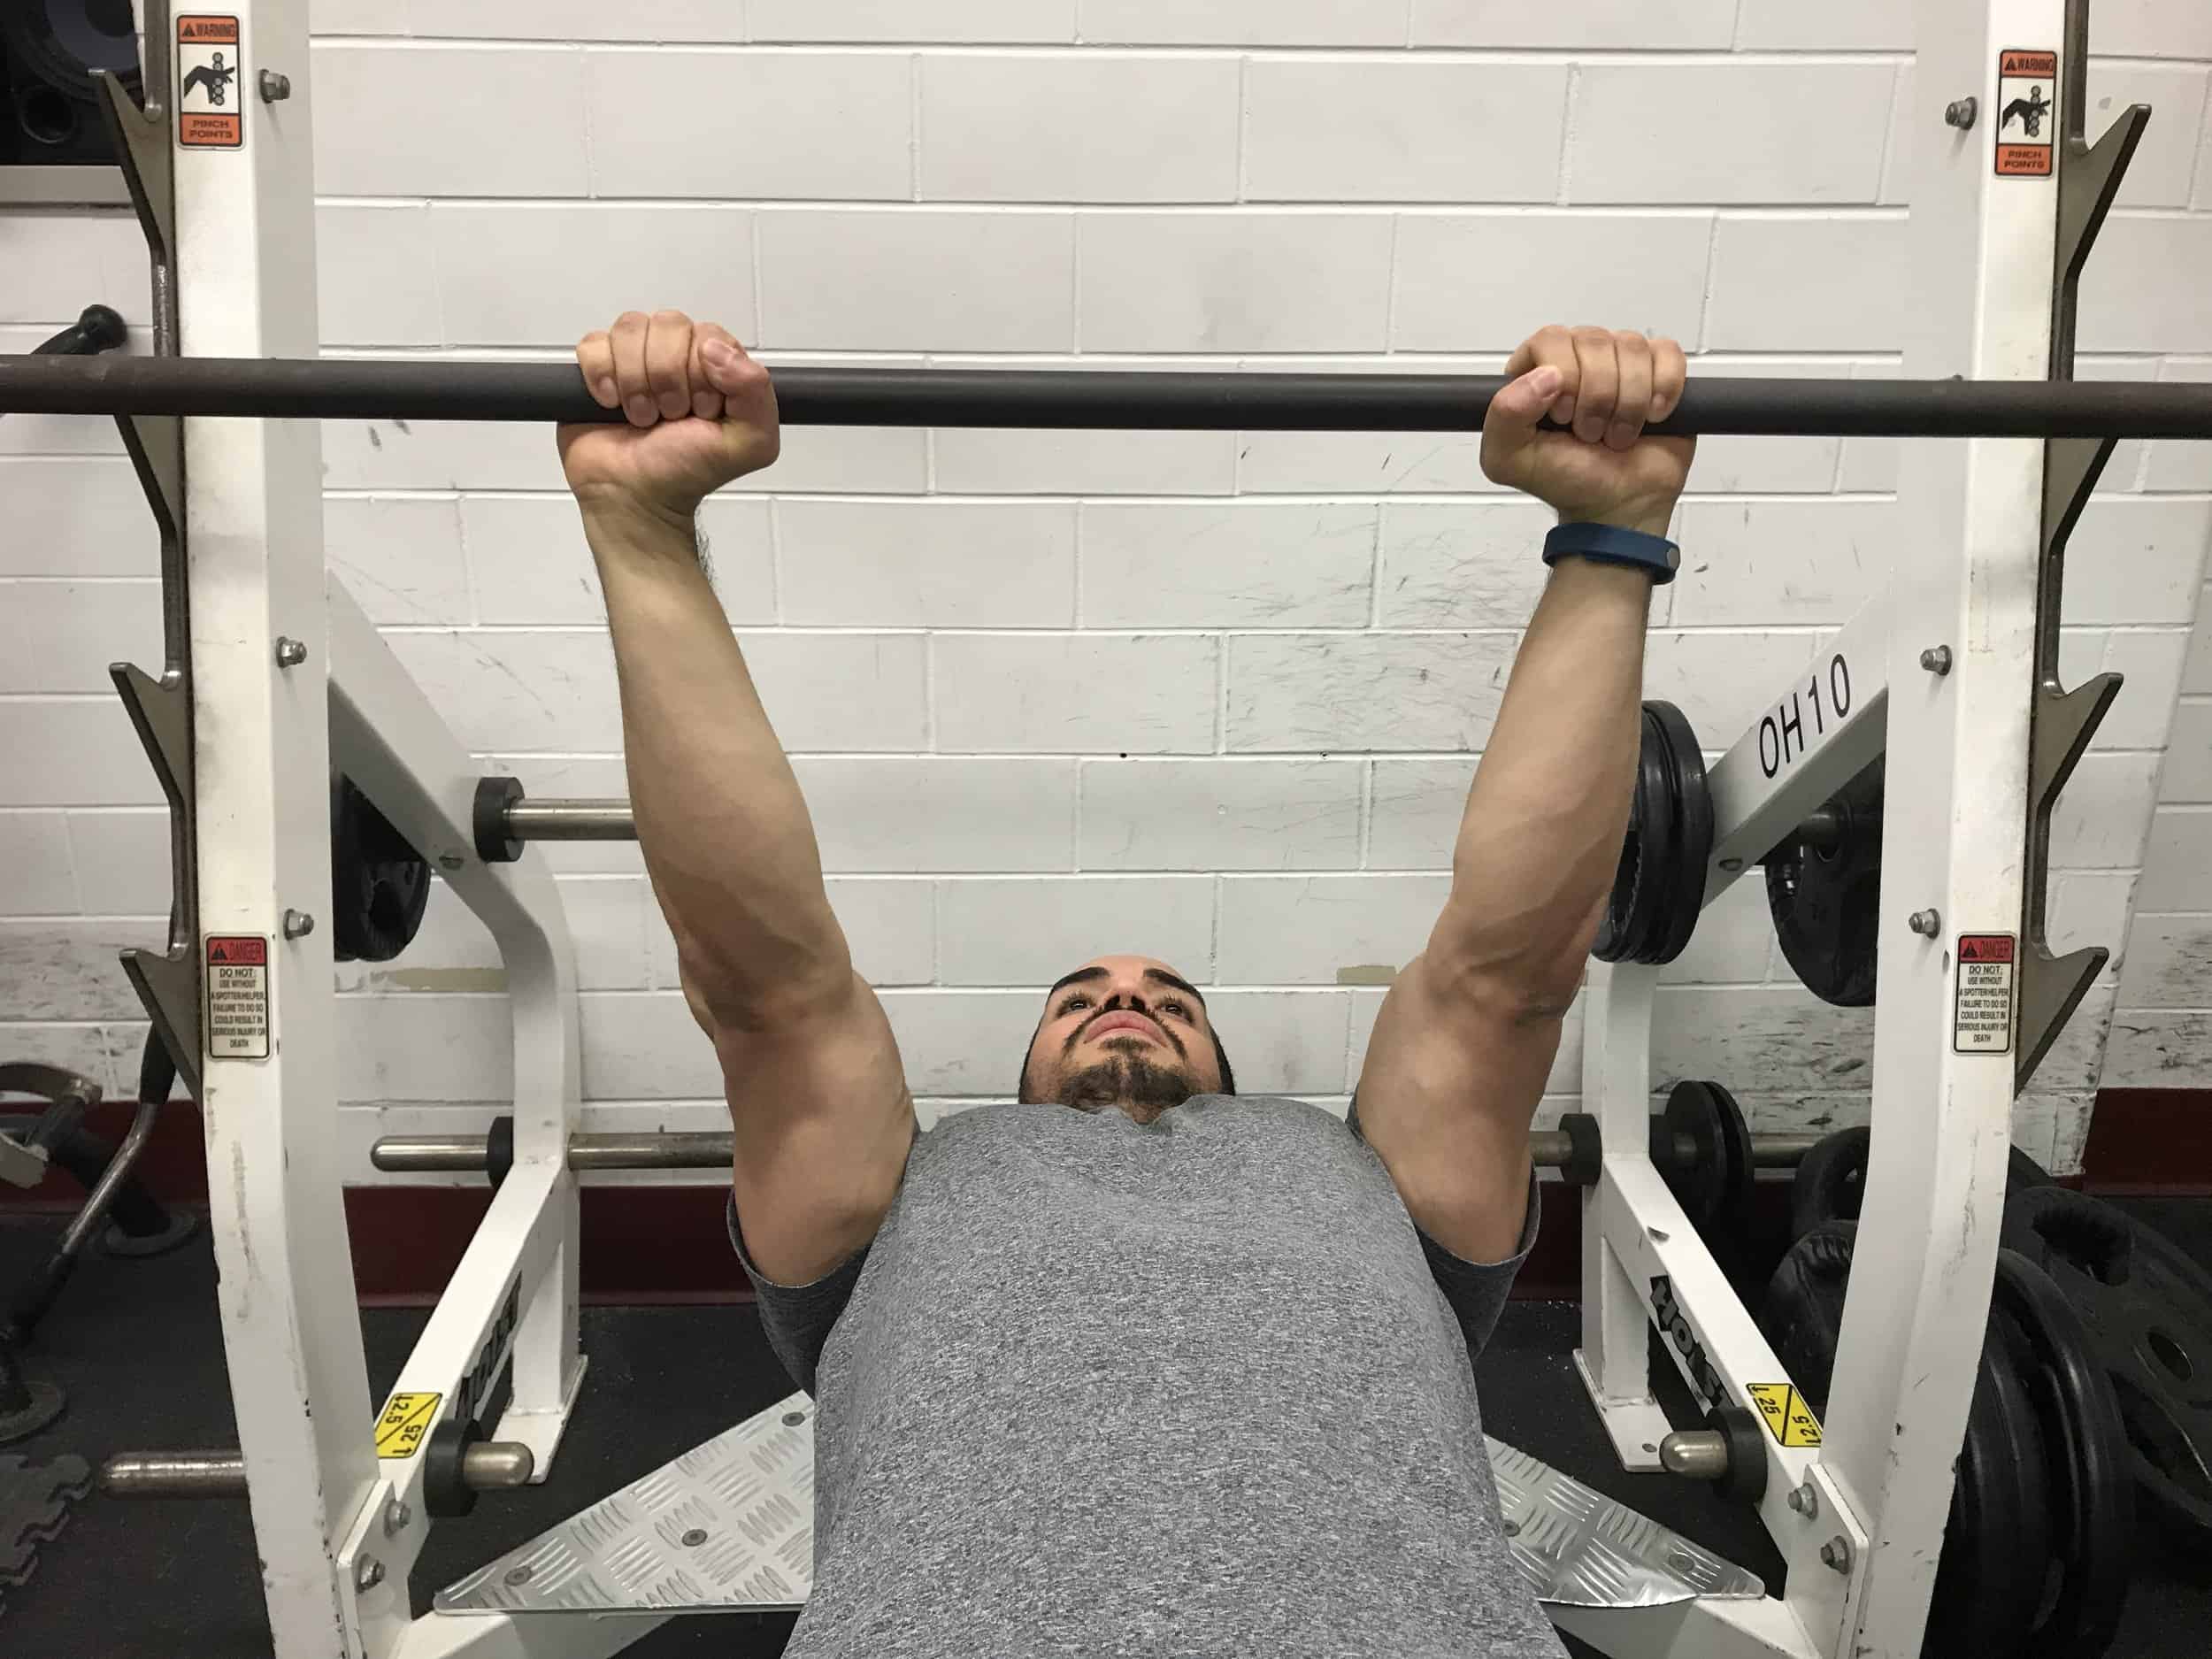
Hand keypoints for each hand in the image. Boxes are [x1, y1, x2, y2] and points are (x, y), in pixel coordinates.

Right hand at [557, 310, 780, 522]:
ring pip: (630, 328)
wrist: (635, 498)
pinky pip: (594, 345)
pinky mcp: (597, 368)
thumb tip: (716, 349)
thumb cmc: (688, 470)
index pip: (709, 334)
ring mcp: (635, 359)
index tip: (700, 412)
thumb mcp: (750, 443)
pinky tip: (611, 405)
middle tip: (669, 417)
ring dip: (636, 381)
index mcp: (715, 365)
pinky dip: (601, 377)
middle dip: (668, 378)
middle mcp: (676, 355)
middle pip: (669, 324)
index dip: (701, 372)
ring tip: (642, 417)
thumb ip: (756, 392)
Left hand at [1481, 326, 1693, 535]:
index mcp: (1537, 371)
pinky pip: (1668, 354)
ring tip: (1617, 434)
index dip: (1563, 374)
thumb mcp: (1510, 460)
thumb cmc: (1565, 481)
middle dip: (1597, 396)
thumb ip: (1504, 415)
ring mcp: (1621, 363)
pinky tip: (1653, 417)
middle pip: (1594, 339)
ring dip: (1629, 402)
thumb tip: (1545, 376)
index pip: (1551, 338)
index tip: (1563, 416)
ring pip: (1632, 346)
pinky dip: (1664, 388)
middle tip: (1590, 434)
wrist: (1616, 506)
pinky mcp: (1660, 372)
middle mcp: (1579, 359)